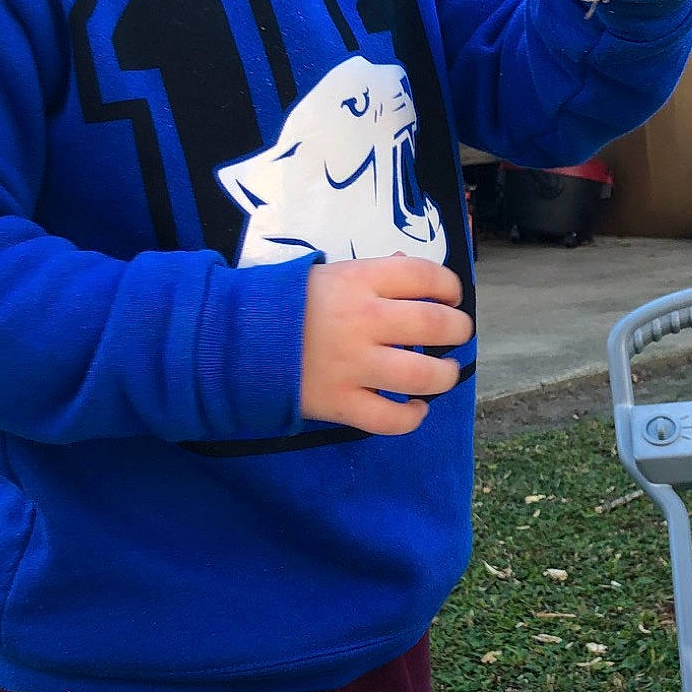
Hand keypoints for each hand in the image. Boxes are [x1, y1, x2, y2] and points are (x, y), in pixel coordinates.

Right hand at [301, 256, 473, 434]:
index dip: (449, 285)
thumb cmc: (287, 303)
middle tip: (457, 333)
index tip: (452, 295)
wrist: (233, 340)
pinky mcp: (339, 403)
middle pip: (434, 324)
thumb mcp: (329, 273)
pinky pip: (390, 419)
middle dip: (458, 328)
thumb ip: (374, 273)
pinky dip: (412, 417)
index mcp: (359, 281)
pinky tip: (416, 408)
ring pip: (422, 376)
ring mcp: (352, 365)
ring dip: (445, 375)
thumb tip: (413, 271)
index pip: (424, 275)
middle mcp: (362, 321)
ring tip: (443, 372)